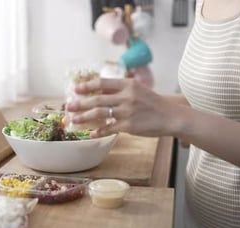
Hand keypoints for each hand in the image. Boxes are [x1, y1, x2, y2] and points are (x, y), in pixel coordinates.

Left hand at [65, 78, 179, 137]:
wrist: (171, 116)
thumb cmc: (153, 103)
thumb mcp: (138, 91)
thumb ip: (119, 91)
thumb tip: (98, 93)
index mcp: (128, 85)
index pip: (103, 83)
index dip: (87, 86)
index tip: (75, 89)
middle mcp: (127, 96)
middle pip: (97, 99)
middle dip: (80, 103)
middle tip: (68, 107)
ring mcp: (128, 111)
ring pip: (100, 114)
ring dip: (84, 117)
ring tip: (74, 120)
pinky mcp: (130, 125)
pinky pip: (109, 128)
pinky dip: (99, 131)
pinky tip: (91, 133)